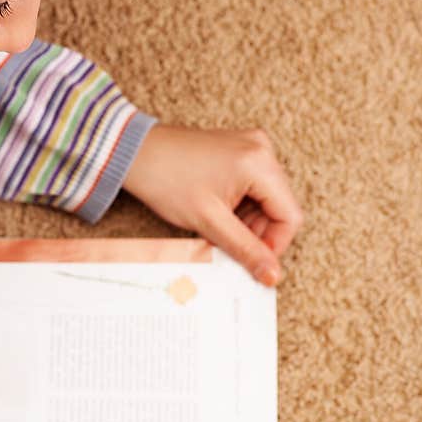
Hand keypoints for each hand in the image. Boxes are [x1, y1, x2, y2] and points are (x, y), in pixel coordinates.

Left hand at [123, 124, 303, 286]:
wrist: (132, 152)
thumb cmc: (164, 179)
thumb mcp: (208, 221)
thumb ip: (245, 249)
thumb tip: (272, 275)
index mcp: (260, 162)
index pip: (290, 216)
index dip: (274, 245)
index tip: (253, 261)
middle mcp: (262, 148)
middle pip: (279, 206)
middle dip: (258, 232)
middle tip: (227, 244)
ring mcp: (250, 146)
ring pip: (266, 198)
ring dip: (247, 220)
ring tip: (215, 226)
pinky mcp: (238, 149)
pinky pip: (253, 185)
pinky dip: (240, 205)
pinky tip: (216, 211)